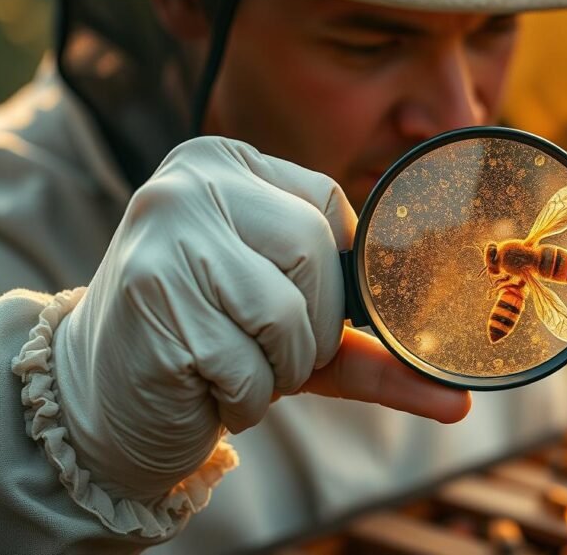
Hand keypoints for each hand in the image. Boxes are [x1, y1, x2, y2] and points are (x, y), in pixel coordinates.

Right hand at [55, 137, 469, 501]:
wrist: (107, 392)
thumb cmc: (216, 343)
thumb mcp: (300, 331)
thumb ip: (377, 352)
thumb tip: (459, 402)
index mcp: (225, 164)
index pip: (327, 203)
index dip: (339, 272)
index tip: (316, 307)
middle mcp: (189, 184)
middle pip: (312, 251)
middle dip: (313, 327)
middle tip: (276, 350)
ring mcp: (164, 236)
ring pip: (286, 312)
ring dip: (278, 367)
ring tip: (235, 365)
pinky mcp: (149, 299)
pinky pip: (246, 364)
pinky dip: (244, 397)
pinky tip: (203, 384)